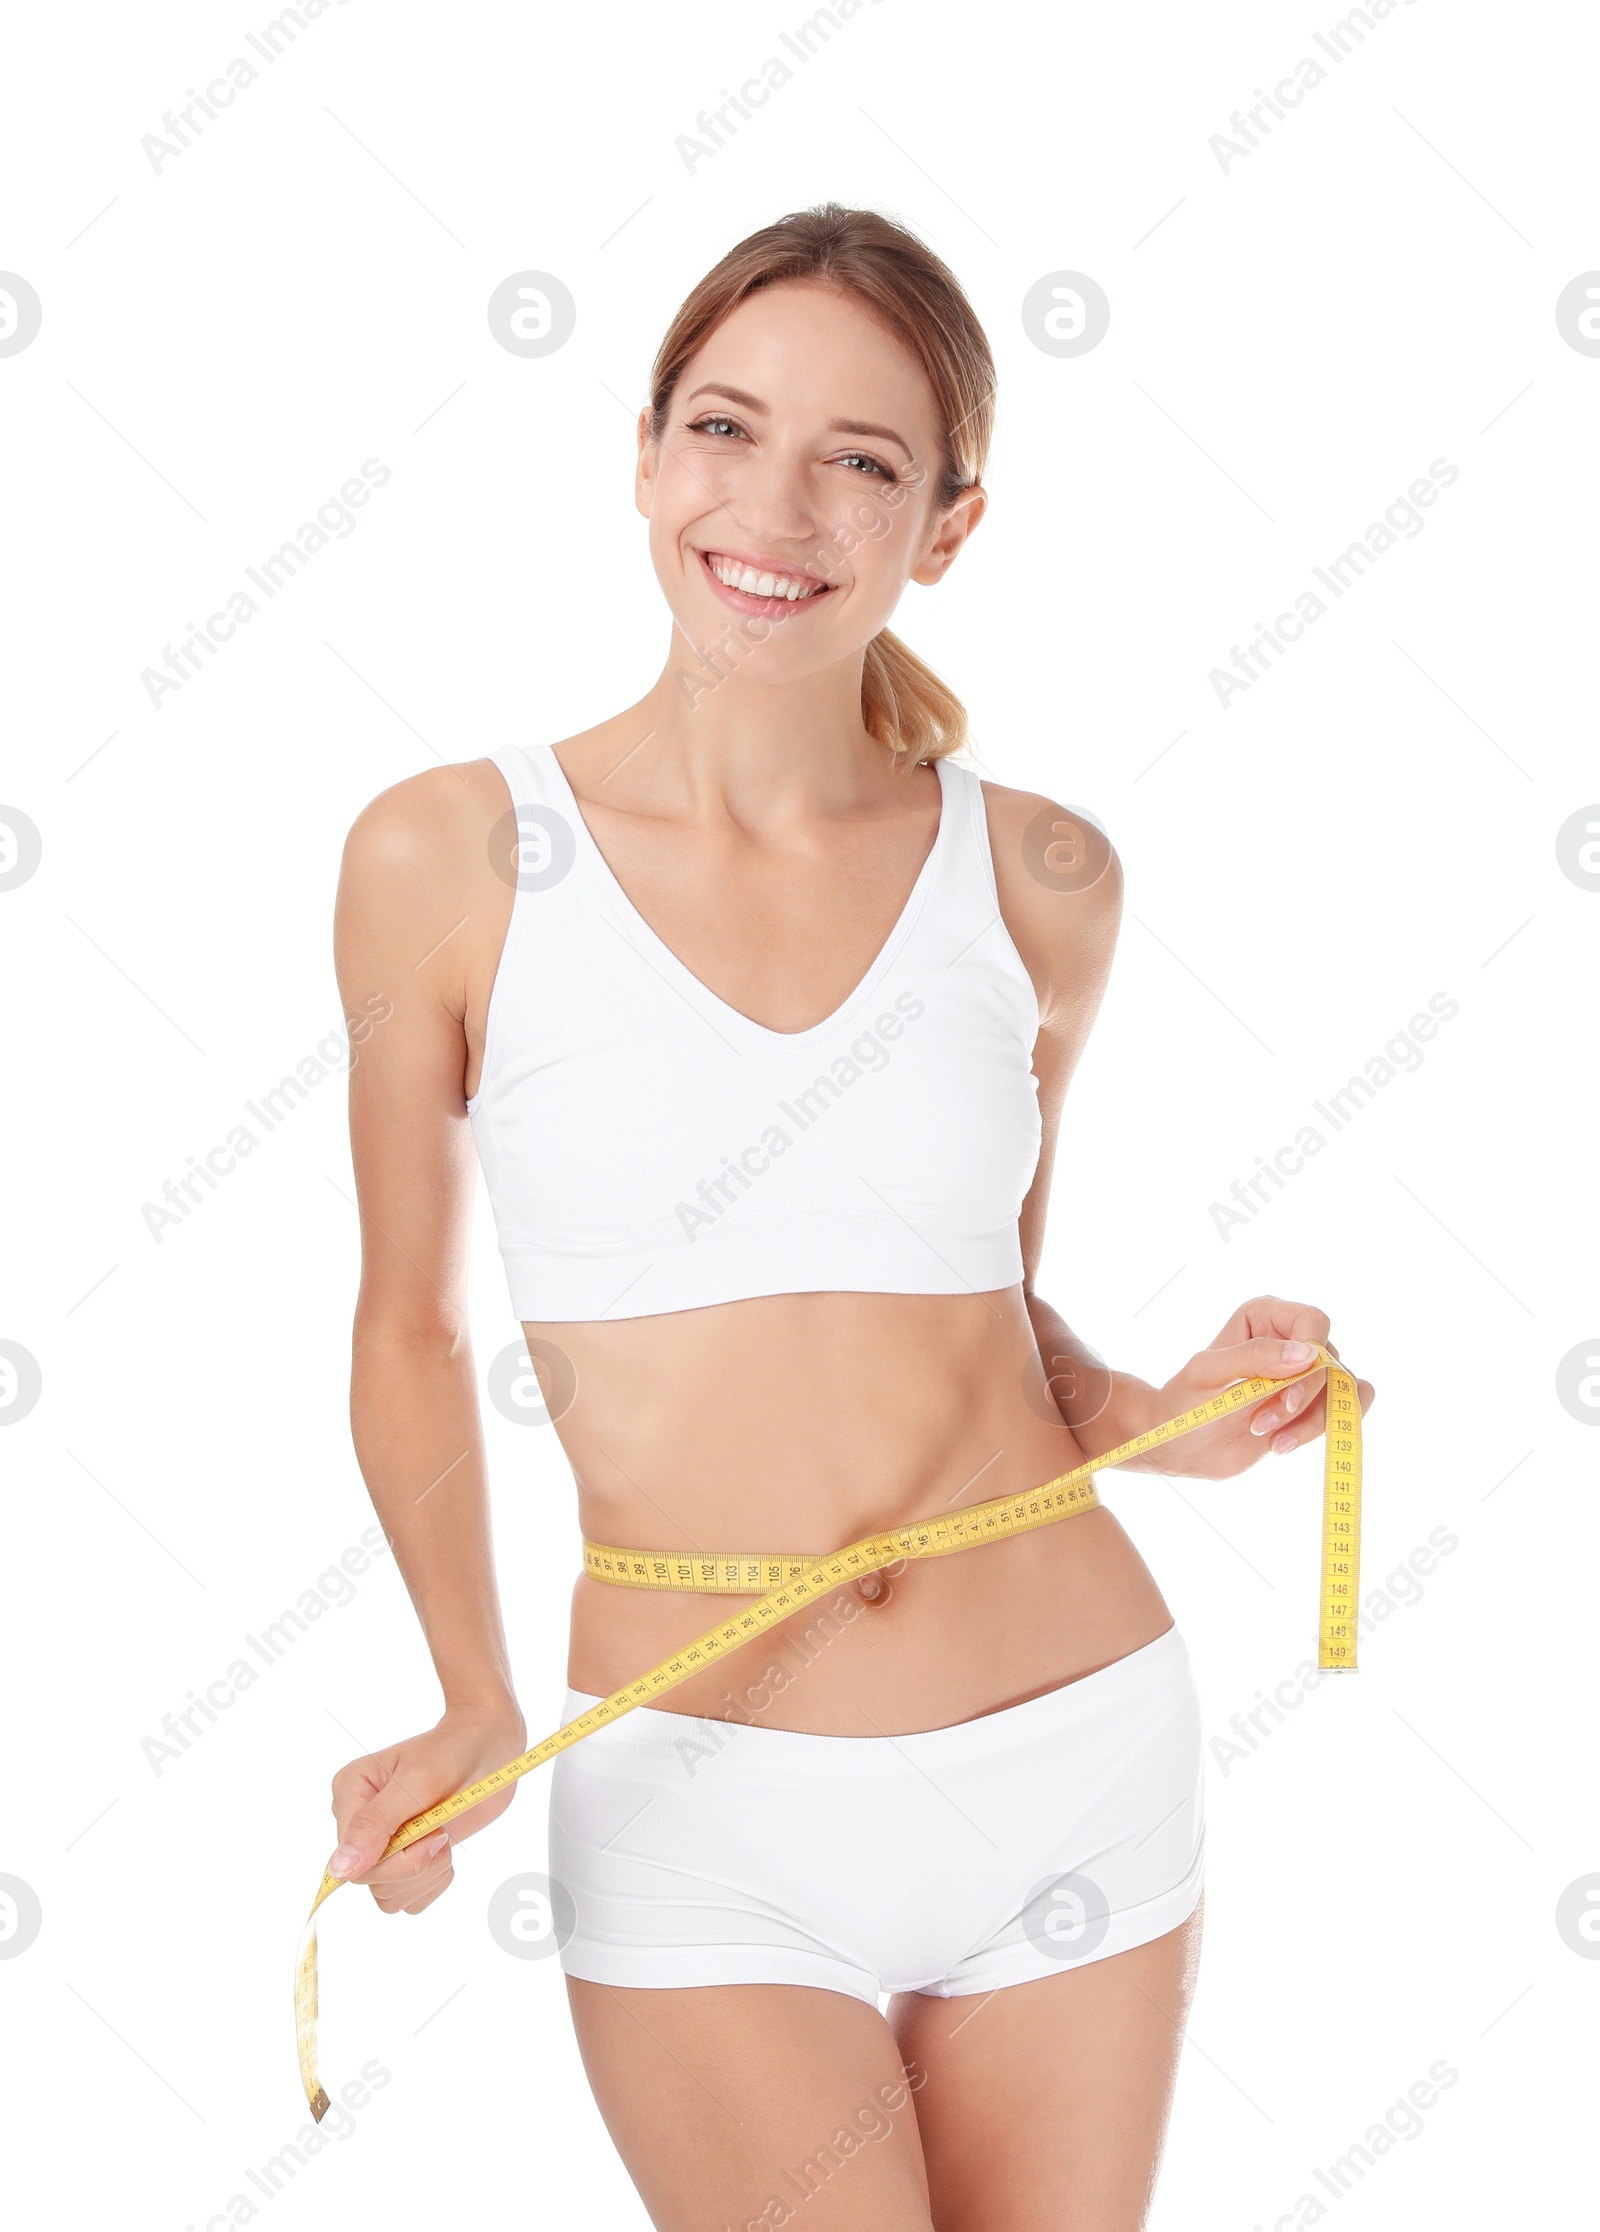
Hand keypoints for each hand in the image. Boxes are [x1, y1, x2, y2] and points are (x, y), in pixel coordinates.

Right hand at [327, 1697, 527, 1914]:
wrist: (487, 1749)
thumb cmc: (453, 1753)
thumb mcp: (418, 1782)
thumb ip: (376, 1824)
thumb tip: (339, 1869)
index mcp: (350, 1793)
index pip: (351, 1858)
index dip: (394, 1860)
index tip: (431, 1836)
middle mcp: (358, 1823)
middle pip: (369, 1880)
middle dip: (415, 1865)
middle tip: (441, 1831)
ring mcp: (381, 1844)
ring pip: (388, 1896)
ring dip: (427, 1875)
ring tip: (442, 1837)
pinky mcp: (404, 1860)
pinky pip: (408, 1900)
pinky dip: (433, 1884)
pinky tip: (443, 1852)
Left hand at [1143, 1295, 1374, 1481]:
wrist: (1181, 1444)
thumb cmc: (1185, 1401)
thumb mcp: (1208, 1374)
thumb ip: (1254, 1356)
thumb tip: (1309, 1353)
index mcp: (1265, 1317)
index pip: (1313, 1321)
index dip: (1311, 1355)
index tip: (1286, 1393)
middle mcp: (1291, 1340)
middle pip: (1331, 1360)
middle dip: (1301, 1398)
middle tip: (1258, 1422)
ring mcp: (1305, 1374)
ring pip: (1343, 1389)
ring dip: (1311, 1421)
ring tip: (1269, 1439)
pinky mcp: (1312, 1406)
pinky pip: (1345, 1410)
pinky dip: (1324, 1430)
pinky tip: (1283, 1445)